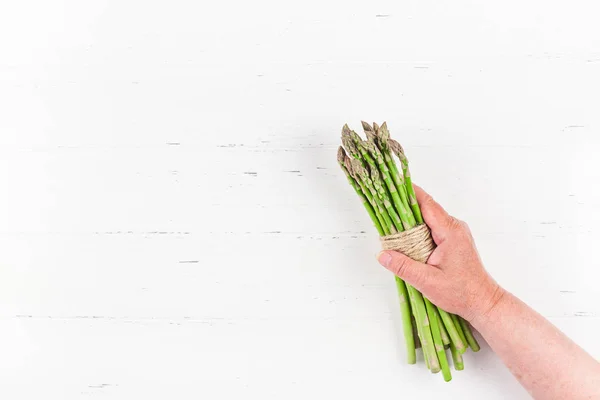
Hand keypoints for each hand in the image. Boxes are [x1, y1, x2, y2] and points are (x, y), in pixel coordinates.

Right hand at [377, 185, 504, 322]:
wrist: (483, 302)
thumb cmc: (461, 292)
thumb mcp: (427, 281)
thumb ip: (404, 267)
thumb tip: (382, 254)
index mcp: (450, 231)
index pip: (426, 204)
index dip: (408, 194)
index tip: (392, 185)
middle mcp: (454, 227)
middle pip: (425, 209)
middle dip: (403, 208)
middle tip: (383, 208)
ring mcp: (455, 233)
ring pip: (427, 219)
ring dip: (410, 221)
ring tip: (389, 223)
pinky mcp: (452, 240)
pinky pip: (432, 228)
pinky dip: (417, 231)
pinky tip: (405, 238)